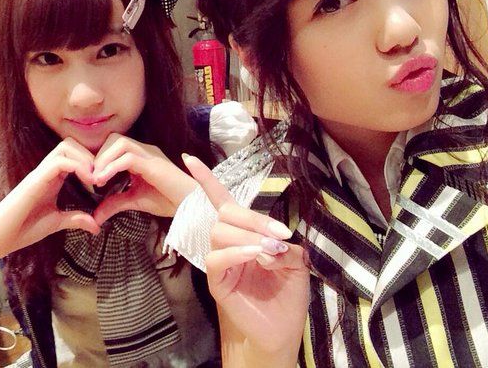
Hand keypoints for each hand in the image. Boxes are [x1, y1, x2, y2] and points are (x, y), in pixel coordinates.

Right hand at [0, 138, 100, 258]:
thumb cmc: (22, 229)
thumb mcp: (56, 222)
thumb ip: (75, 219)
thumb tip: (97, 226)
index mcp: (52, 178)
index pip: (73, 153)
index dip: (91, 161)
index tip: (103, 179)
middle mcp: (46, 171)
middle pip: (70, 144)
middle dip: (90, 155)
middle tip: (101, 176)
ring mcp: (39, 174)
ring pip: (66, 147)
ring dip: (85, 159)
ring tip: (95, 179)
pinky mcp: (34, 181)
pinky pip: (59, 162)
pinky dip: (77, 167)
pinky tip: (88, 182)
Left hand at [91, 133, 197, 223]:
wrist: (191, 206)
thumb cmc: (167, 200)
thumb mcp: (134, 201)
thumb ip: (115, 204)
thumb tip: (95, 216)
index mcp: (141, 155)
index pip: (114, 144)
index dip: (99, 157)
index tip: (90, 178)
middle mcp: (145, 150)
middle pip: (115, 138)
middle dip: (99, 155)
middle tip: (91, 177)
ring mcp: (151, 155)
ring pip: (120, 143)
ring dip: (103, 160)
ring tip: (96, 179)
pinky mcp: (154, 165)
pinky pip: (128, 158)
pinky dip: (111, 168)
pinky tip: (103, 181)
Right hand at [184, 155, 309, 366]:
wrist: (282, 329)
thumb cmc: (287, 293)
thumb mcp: (297, 262)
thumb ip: (286, 245)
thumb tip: (270, 242)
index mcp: (243, 233)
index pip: (222, 201)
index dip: (208, 180)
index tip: (190, 159)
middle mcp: (228, 242)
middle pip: (225, 212)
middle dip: (252, 217)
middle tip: (279, 234)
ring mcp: (220, 261)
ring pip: (220, 230)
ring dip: (248, 234)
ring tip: (270, 251)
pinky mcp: (217, 281)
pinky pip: (217, 257)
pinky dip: (237, 251)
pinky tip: (256, 256)